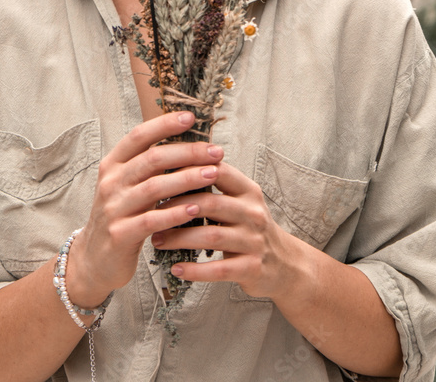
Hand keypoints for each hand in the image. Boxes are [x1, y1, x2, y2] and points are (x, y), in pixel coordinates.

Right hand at [66, 111, 224, 307]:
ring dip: (187, 179)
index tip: (191, 118)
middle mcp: (111, 182)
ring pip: (154, 187)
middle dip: (187, 152)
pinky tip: (196, 208)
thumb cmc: (121, 215)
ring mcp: (113, 208)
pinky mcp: (120, 234)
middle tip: (216, 151)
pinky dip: (175, 213)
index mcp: (113, 164)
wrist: (94, 259)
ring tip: (213, 174)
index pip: (139, 136)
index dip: (164, 124)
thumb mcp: (126, 185)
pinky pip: (152, 220)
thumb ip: (148, 167)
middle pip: (152, 159)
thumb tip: (188, 144)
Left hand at [150, 161, 291, 300]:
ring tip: (157, 240)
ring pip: (211, 236)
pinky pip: (218, 269)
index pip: (218, 171)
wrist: (284, 265)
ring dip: (179, 239)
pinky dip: (195, 269)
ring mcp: (254, 241)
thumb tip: (174, 166)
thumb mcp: (241, 201)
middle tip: (151, 213)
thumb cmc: (250, 227)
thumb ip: (216, 186)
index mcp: (248, 191)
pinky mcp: (252, 268)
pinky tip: (177, 268)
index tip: (160, 176)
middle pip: (210, 203)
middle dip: (177, 208)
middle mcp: (253, 212)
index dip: (189, 171)